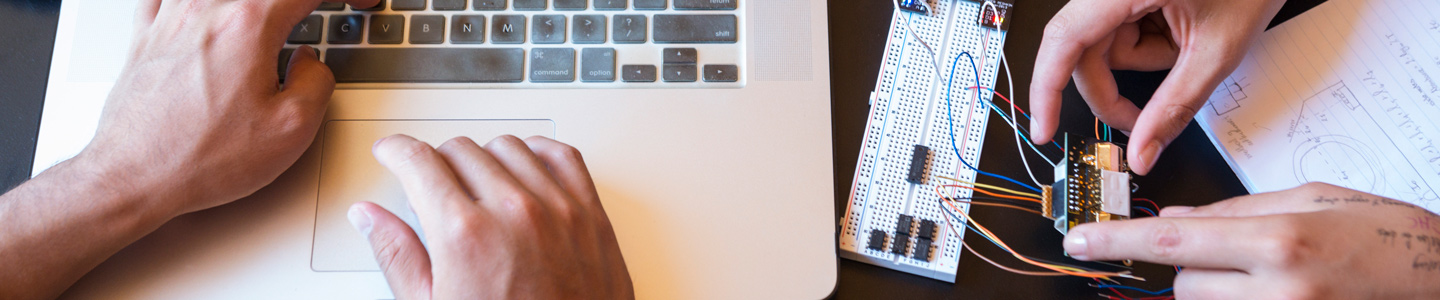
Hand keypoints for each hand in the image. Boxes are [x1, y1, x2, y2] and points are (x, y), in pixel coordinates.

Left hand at [75, 0, 376, 215]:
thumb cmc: (200, 158)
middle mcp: (207, 10)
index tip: (359, 1)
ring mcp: (172, 18)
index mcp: (248, 25)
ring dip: (253, 3)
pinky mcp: (147, 35)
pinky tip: (206, 12)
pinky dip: (195, 2)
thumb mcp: (292, 129)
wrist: (134, 177)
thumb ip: (317, 81)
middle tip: (319, 9)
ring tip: (272, 17)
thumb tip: (310, 62)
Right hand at [349, 135, 633, 298]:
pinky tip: (526, 168)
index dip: (396, 151)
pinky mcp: (592, 217)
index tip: (392, 153)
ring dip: (485, 157)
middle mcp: (514, 212)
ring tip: (475, 181)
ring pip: (510, 147)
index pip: (419, 161)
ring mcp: (559, 211)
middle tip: (430, 183)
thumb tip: (369, 218)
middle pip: (461, 150)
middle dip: (437, 161)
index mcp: (466, 235)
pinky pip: (563, 157)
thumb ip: (398, 256)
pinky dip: (539, 153)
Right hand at [1029, 0, 1286, 174]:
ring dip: (1142, 61)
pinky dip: (1149, 45)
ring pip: (1104, 46)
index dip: (1046, 89)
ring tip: (1185, 46)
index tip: (1045, 129)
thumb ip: (1174, 107)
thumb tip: (1142, 151)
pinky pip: (1121, 32)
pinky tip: (1180, 33)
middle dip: (1111, 89)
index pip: (1064, 41)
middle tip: (1137, 122)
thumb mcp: (1215, 53)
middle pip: (1082, 51)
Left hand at [1063, 183, 1439, 298]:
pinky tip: (1262, 289)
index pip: (1173, 244)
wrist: (1438, 280)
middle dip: (1194, 267)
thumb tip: (1172, 218)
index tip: (1078, 241)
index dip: (1117, 242)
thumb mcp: (1310, 200)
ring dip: (1214, 291)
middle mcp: (1279, 292)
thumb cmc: (1385, 237)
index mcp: (1280, 243)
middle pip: (1184, 284)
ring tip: (1264, 274)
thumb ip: (1234, 211)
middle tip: (1236, 254)